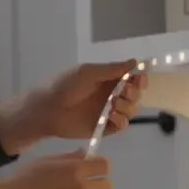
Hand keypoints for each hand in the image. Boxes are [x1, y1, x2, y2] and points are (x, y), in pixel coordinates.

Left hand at [0, 59, 147, 154]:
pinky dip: (121, 120)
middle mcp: (111, 95)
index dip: (140, 79)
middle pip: (135, 95)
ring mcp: (109, 112)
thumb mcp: (88, 72)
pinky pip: (123, 125)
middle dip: (133, 94)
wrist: (48, 109)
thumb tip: (135, 61)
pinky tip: (111, 117)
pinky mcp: (105, 128)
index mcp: (108, 79)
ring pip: (132, 111)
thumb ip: (112, 69)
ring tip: (113, 106)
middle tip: (122, 93)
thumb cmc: (65, 85)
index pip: (132, 79)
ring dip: (127, 107)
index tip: (140, 80)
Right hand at [0, 151, 112, 188]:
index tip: (92, 173)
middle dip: (98, 188)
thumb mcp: (46, 162)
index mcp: (75, 169)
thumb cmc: (24, 180)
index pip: (104, 166)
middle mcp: (81, 188)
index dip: (99, 169)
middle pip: (107, 188)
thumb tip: (85, 154)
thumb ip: (69, 158)